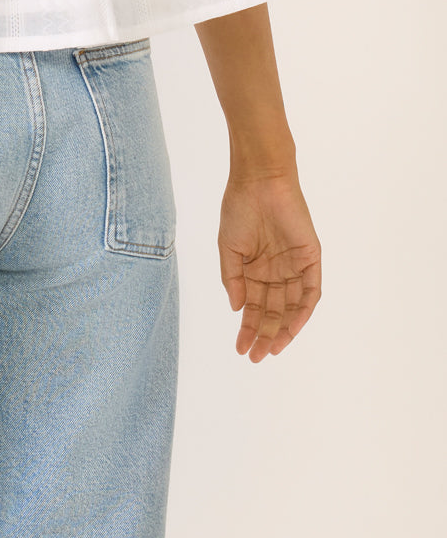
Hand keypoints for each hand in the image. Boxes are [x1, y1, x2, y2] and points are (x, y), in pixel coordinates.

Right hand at [216, 169, 321, 361]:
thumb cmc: (240, 208)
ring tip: (272, 348)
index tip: (240, 349)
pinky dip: (303, 311)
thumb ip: (232, 278)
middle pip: (273, 311)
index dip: (247, 328)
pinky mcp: (310, 258)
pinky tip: (291, 328)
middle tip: (256, 356)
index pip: (254, 307)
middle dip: (264, 335)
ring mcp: (294, 266)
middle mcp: (276, 271)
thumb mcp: (228, 247)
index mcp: (254, 269)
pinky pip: (310, 291)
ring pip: (293, 307)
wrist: (260, 181)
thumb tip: (236, 308)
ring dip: (284, 329)